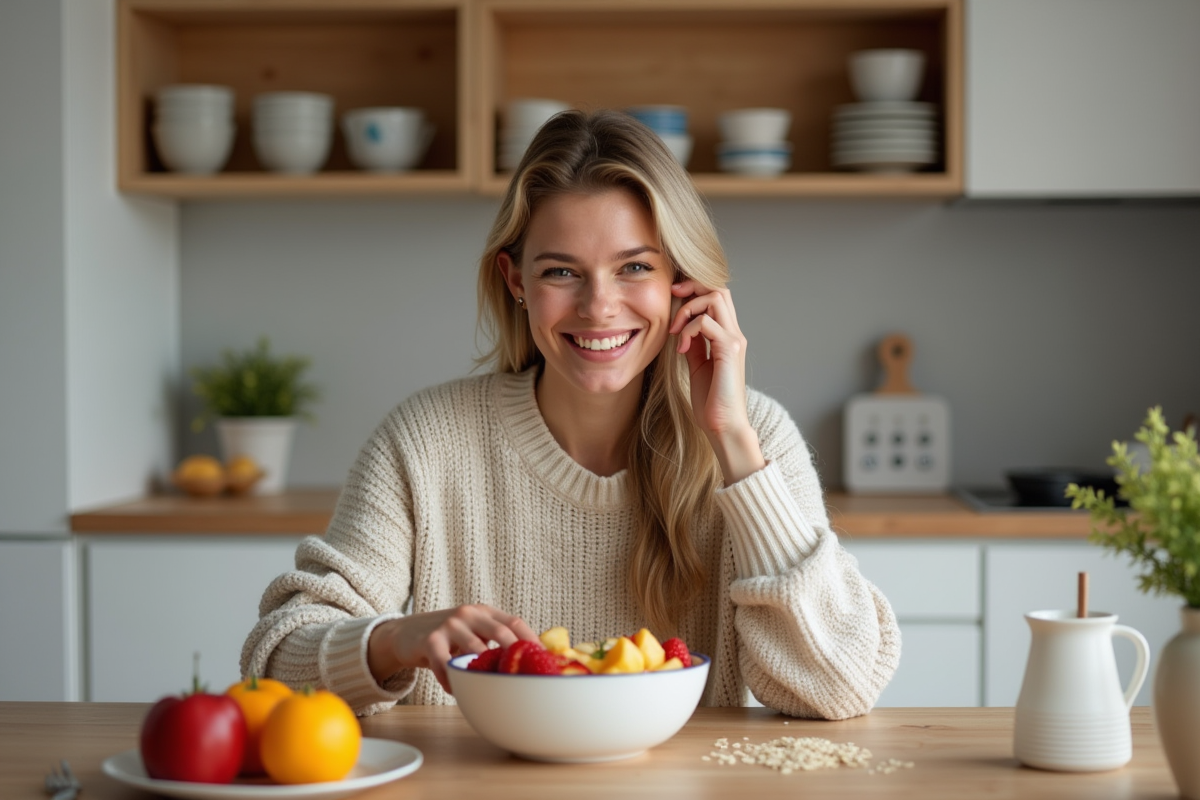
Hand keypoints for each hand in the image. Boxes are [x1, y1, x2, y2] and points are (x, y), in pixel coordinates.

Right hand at [367, 605, 537, 693]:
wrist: (406, 634)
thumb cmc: (447, 639)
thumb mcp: (472, 633)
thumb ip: (494, 643)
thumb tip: (530, 665)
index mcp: (484, 611)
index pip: (515, 622)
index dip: (532, 640)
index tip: (546, 661)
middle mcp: (469, 613)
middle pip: (501, 633)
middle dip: (517, 656)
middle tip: (525, 678)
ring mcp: (449, 624)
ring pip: (474, 651)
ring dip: (482, 673)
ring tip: (487, 689)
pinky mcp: (430, 640)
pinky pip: (445, 664)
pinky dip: (453, 680)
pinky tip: (455, 688)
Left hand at [668, 280, 765, 484]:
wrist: (724, 426)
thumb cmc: (711, 402)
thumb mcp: (697, 366)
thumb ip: (694, 345)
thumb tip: (682, 329)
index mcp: (727, 337)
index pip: (717, 297)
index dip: (695, 289)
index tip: (673, 296)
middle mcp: (734, 334)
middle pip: (719, 288)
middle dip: (692, 286)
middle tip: (672, 297)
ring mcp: (734, 340)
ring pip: (716, 298)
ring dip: (689, 308)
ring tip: (675, 330)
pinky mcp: (729, 350)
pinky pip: (707, 323)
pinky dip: (689, 329)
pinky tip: (681, 348)